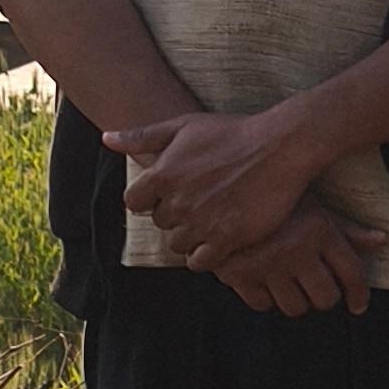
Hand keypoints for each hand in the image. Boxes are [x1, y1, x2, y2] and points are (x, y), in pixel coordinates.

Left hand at [106, 103, 316, 262]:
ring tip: (214, 220)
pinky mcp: (227, 239)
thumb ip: (142, 136)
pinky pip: (201, 262)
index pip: (134, 203)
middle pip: (160, 224)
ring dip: (192, 236)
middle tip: (202, 202)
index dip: (151, 199)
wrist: (281, 146)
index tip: (172, 193)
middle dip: (176, 216)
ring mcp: (202, 222)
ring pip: (179, 245)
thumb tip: (106, 139)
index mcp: (162, 175)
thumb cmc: (233, 132)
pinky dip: (208, 255)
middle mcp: (178, 201)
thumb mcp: (185, 125)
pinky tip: (222, 238)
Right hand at [210, 195, 386, 315]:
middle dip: (325, 297)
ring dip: (297, 301)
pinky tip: (268, 283)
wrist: (219, 187)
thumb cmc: (275, 195)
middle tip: (319, 289)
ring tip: (293, 285)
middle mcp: (295, 250)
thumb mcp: (313, 205)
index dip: (359, 295)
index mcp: (319, 231)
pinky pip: (262, 304)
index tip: (358, 305)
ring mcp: (266, 265)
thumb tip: (382, 241)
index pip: (352, 275)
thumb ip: (347, 229)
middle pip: (325, 298)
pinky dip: (267, 299)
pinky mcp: (238, 274)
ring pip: (294, 307)